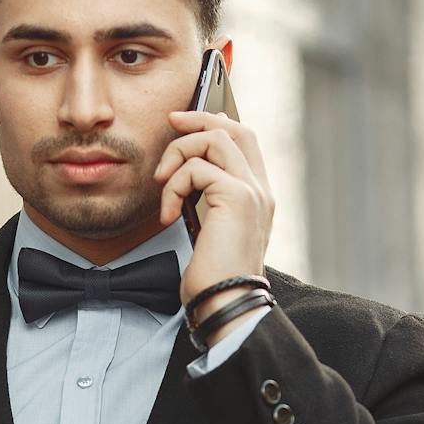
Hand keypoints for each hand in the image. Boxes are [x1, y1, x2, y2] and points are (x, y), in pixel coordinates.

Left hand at [153, 107, 276, 325]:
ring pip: (216, 139)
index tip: (183, 125)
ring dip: (179, 153)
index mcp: (258, 197)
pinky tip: (169, 214)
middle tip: (171, 124)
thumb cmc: (214, 279)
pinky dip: (173, 186)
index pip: (244, 141)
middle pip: (235, 129)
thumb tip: (186, 177)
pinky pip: (196, 169)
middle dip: (199, 119)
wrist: (226, 303)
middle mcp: (261, 190)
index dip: (215, 124)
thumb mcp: (210, 232)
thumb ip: (207, 203)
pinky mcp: (236, 197)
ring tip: (163, 183)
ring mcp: (252, 191)